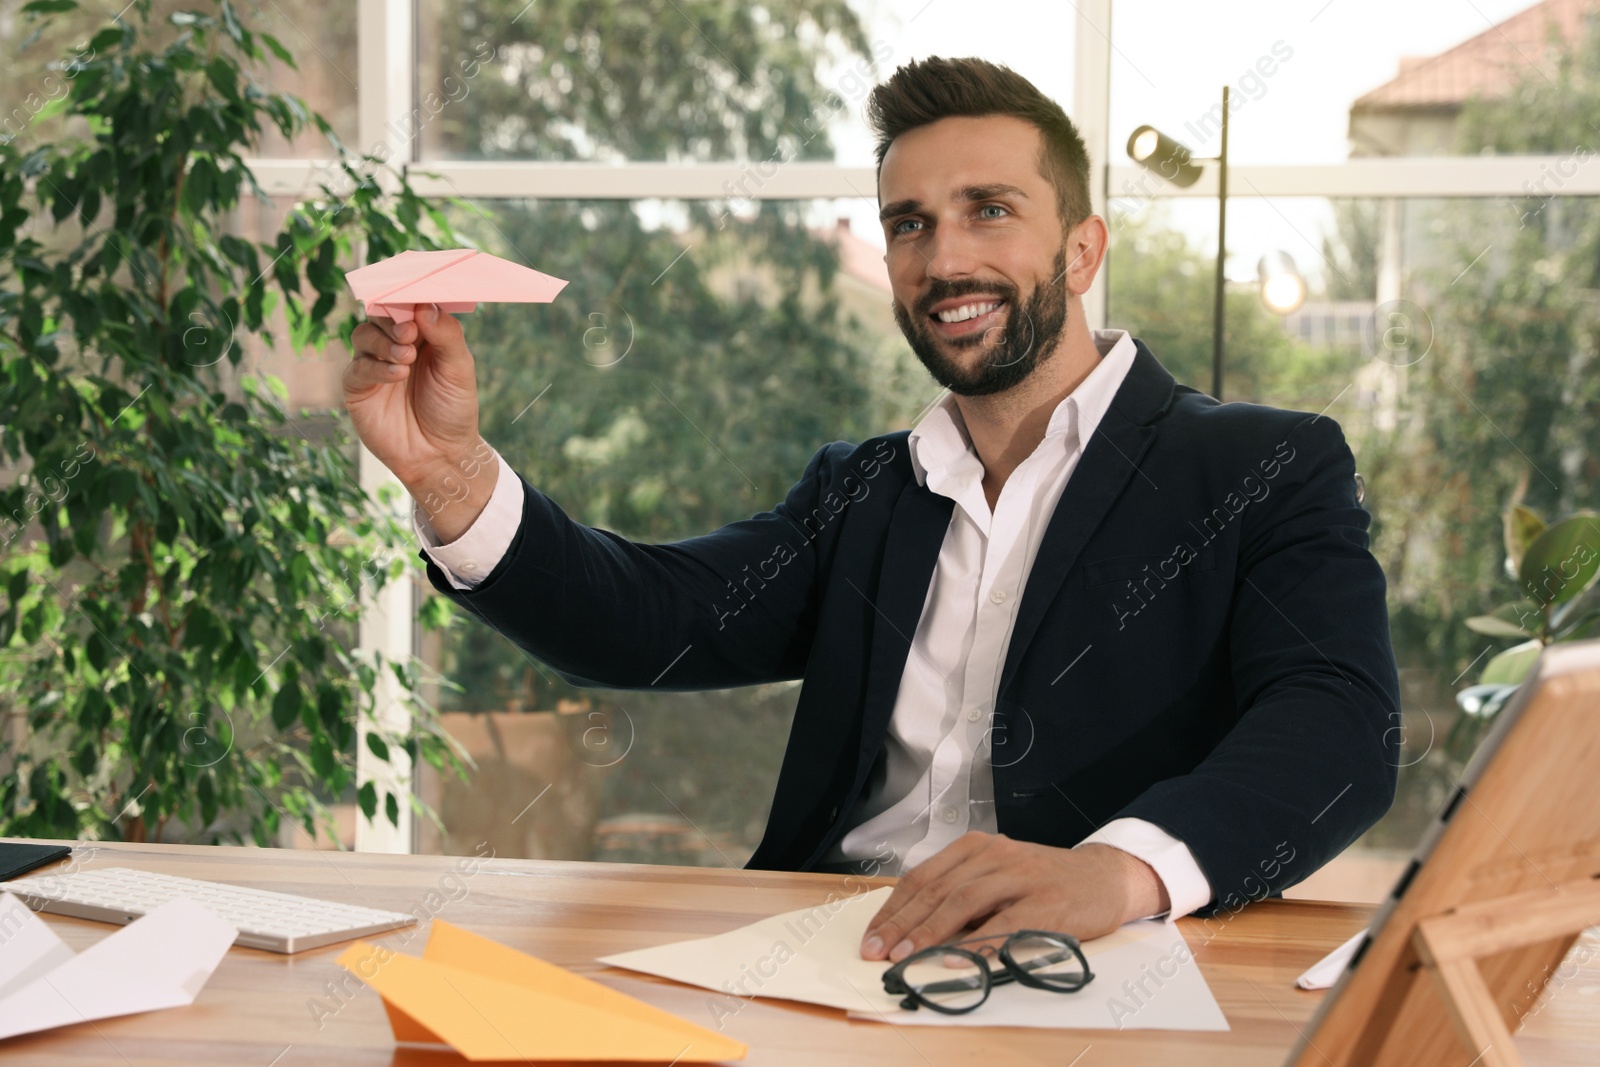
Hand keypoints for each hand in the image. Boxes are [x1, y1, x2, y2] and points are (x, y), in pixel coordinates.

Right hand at [343, 305, 496, 540]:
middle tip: (410, 333)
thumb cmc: (453, 409)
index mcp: (422, 334)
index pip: (408, 303)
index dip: (408, 295)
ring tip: (407, 358)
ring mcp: (374, 364)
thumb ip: (446, 335)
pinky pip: (357, 367)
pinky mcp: (358, 387)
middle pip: (381, 314)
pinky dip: (376, 367)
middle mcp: (395, 344)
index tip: (414, 291)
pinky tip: (398, 374)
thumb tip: (425, 305)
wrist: (440, 455)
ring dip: (384, 342)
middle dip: (393, 319)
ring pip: (364, 334)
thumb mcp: (459, 369)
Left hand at [858, 833, 1169, 961]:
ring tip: (907, 955)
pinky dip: (979, 943)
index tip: (872, 937)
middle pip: (936, 889)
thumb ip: (962, 893)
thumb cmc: (1044, 882)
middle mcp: (994, 855)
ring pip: (964, 901)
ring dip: (931, 932)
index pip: (922, 877)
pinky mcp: (1046, 902)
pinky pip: (1006, 924)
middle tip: (878, 951)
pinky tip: (958, 959)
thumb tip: (913, 929)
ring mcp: (1021, 876)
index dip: (893, 909)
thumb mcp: (997, 875)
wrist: (1104, 878)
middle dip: (902, 923)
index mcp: (975, 847)